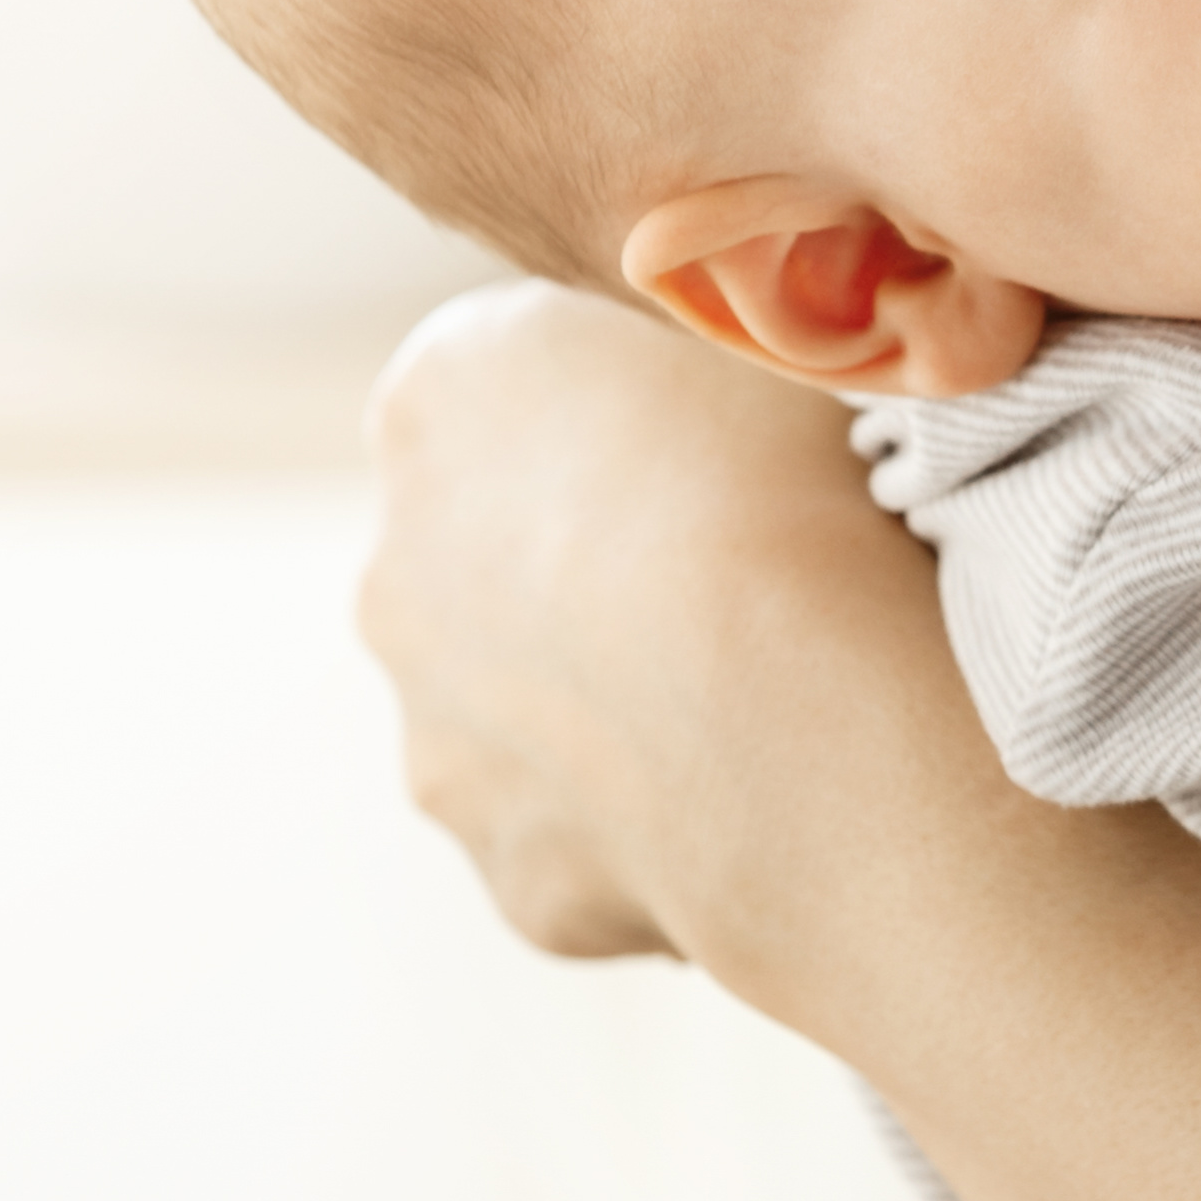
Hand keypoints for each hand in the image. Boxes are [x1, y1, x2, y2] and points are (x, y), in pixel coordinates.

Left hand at [356, 278, 905, 960]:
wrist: (803, 723)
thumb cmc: (796, 489)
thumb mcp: (770, 330)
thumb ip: (728, 325)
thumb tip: (779, 327)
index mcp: (443, 394)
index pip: (526, 381)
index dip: (641, 413)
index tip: (740, 448)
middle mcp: (397, 571)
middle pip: (505, 555)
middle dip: (605, 572)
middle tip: (762, 581)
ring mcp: (440, 741)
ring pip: (540, 712)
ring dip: (628, 708)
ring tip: (779, 705)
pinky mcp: (514, 876)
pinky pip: (599, 839)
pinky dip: (671, 826)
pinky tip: (776, 800)